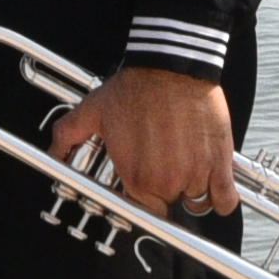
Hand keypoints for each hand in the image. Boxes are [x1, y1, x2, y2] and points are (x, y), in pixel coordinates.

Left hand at [60, 63, 241, 222]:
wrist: (171, 66)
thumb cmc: (134, 88)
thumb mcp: (92, 111)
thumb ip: (68, 135)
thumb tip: (54, 153)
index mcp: (135, 177)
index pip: (142, 212)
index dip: (145, 202)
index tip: (149, 193)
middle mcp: (165, 182)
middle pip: (169, 206)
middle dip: (168, 192)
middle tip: (168, 169)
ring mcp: (194, 175)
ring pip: (196, 202)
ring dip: (194, 190)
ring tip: (189, 166)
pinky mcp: (219, 164)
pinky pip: (225, 200)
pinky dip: (221, 196)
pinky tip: (214, 183)